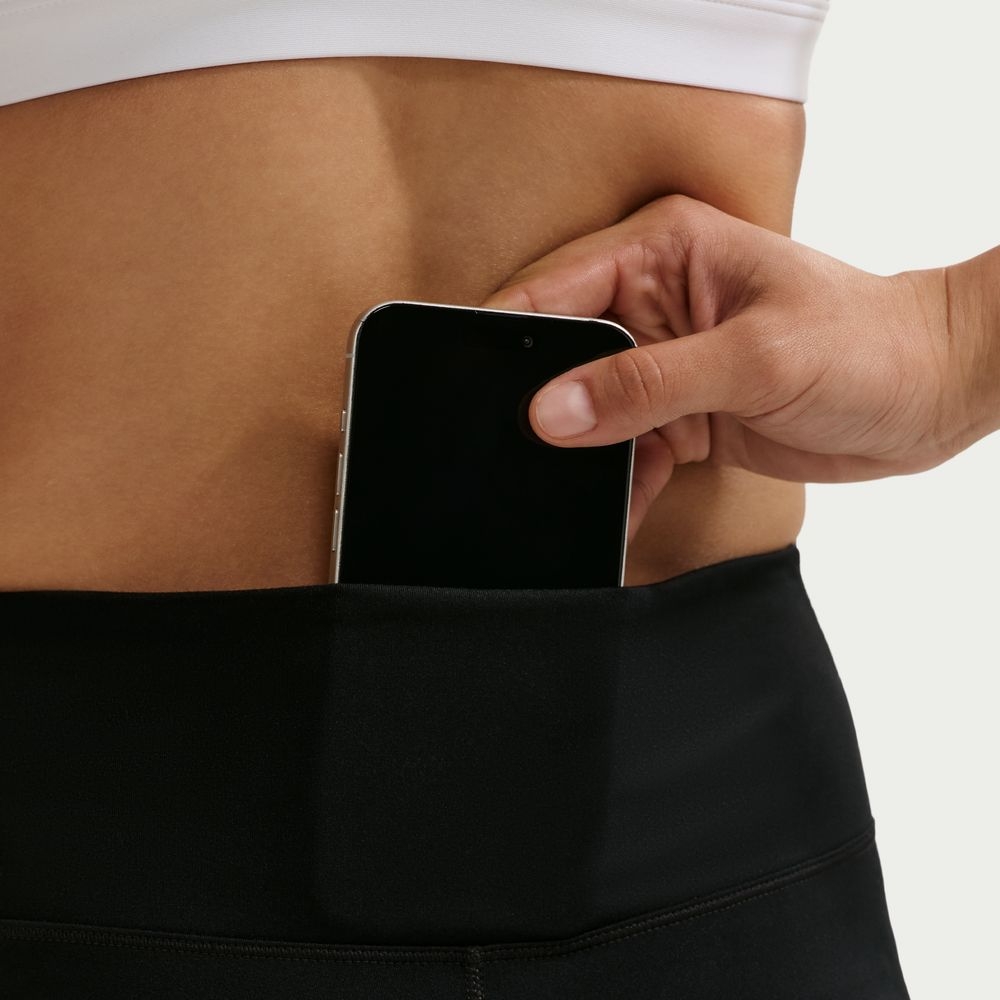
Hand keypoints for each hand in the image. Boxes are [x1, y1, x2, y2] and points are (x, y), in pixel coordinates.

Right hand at [479, 195, 965, 542]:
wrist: (931, 395)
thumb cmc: (867, 342)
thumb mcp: (751, 359)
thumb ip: (645, 384)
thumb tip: (551, 411)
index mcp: (662, 251)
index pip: (554, 289)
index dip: (505, 337)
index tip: (470, 388)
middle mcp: (653, 300)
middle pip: (560, 352)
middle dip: (536, 403)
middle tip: (510, 449)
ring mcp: (664, 360)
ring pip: (586, 409)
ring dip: (575, 451)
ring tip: (554, 488)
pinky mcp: (680, 412)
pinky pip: (624, 450)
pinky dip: (616, 482)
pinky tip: (610, 512)